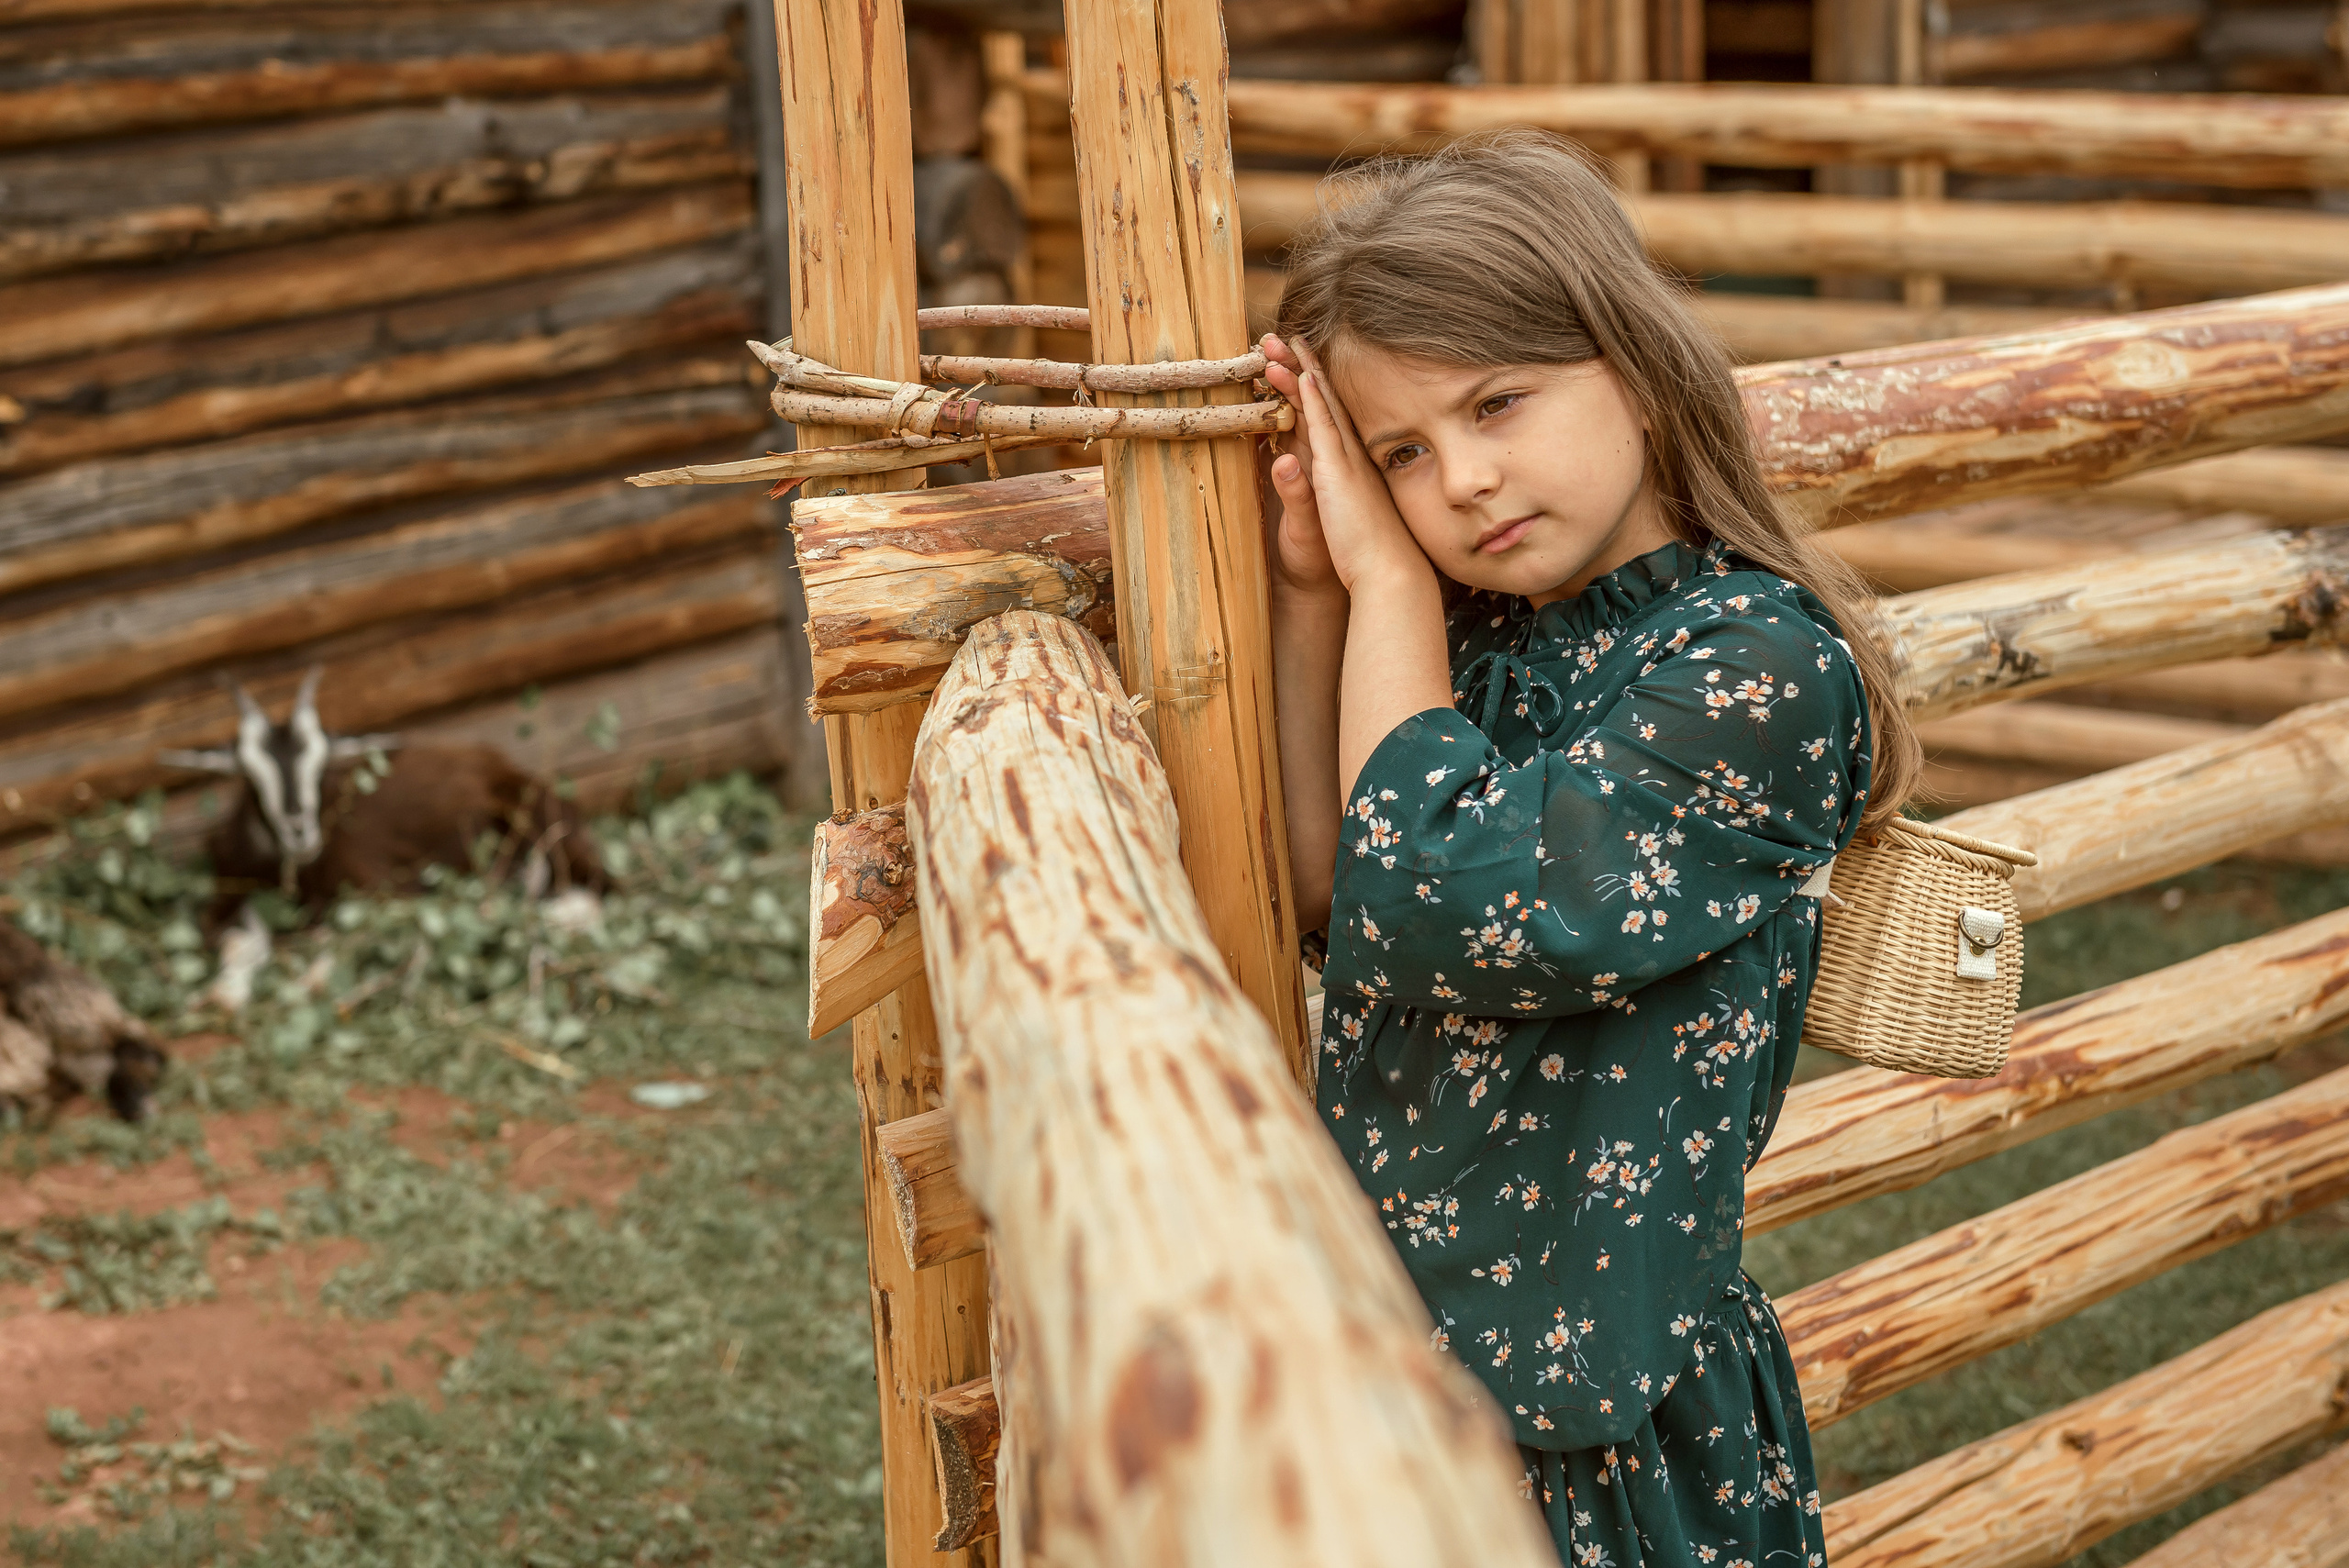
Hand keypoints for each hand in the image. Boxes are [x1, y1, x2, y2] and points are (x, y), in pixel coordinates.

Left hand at [1257, 333, 1340, 597]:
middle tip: (1280, 334)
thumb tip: (1311, 473)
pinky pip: (1321, 426)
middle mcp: (1347, 453)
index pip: (1325, 412)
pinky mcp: (1336, 473)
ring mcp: (1344, 459)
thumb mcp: (1337, 514)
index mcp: (1347, 462)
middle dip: (1301, 364)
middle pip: (1320, 398)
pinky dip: (1310, 399)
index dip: (1309, 382)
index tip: (1295, 356)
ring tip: (1277, 342)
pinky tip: (1299, 374)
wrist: (1387, 572)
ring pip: (1318, 404)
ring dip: (1297, 370)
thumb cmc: (1365, 551)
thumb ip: (1321, 491)